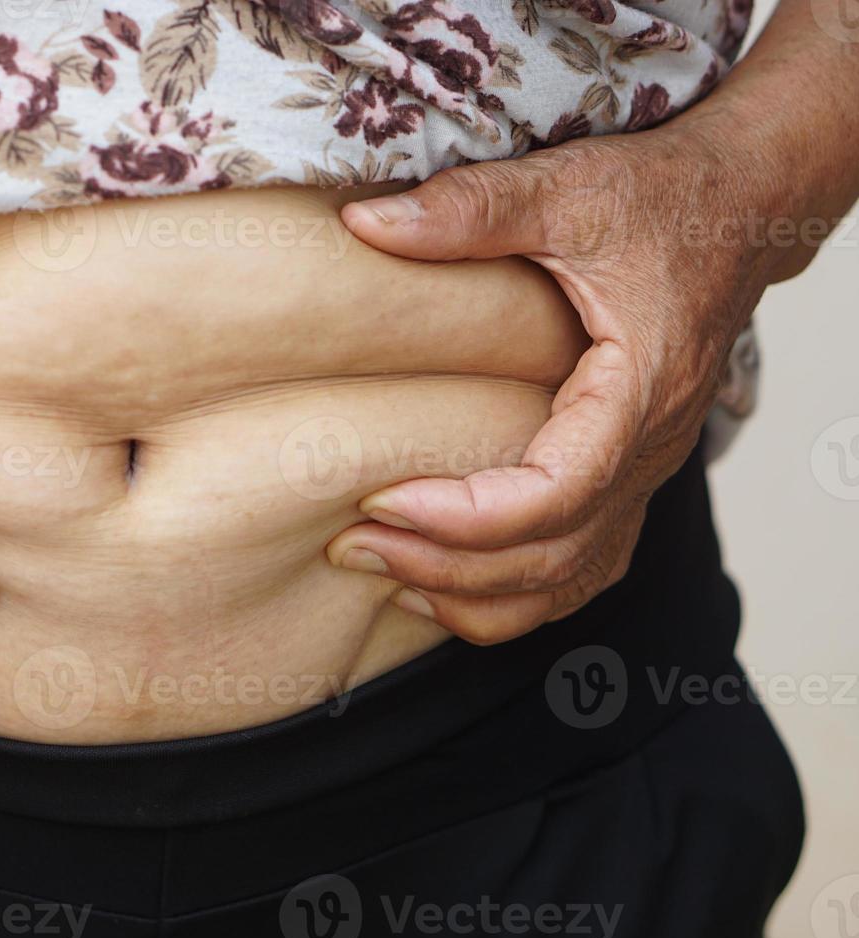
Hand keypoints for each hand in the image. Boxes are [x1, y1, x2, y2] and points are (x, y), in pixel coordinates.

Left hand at [324, 120, 781, 644]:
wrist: (741, 211)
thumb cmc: (663, 200)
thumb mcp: (568, 189)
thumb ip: (471, 207)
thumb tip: (363, 220)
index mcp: (639, 390)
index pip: (556, 494)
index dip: (464, 516)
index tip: (379, 499)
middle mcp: (649, 450)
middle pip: (552, 557)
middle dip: (443, 562)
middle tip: (351, 544)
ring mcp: (643, 474)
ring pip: (567, 582)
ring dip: (472, 593)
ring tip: (380, 569)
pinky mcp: (624, 478)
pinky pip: (576, 569)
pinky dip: (509, 593)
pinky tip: (436, 580)